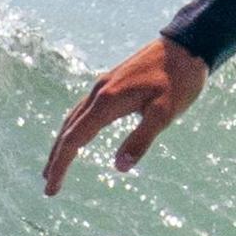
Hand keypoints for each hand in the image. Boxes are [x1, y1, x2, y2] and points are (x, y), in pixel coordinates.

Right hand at [43, 35, 207, 195]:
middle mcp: (98, 92)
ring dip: (62, 144)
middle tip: (49, 187)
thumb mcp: (165, 113)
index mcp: (108, 101)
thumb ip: (141, 140)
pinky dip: (73, 129)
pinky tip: (77, 136)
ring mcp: (103, 86)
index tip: (52, 189)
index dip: (61, 166)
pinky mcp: (111, 83)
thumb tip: (119, 168)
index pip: (74, 139)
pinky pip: (83, 110)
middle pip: (68, 130)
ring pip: (73, 119)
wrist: (186, 46)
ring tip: (54, 166)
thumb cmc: (179, 81)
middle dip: (56, 159)